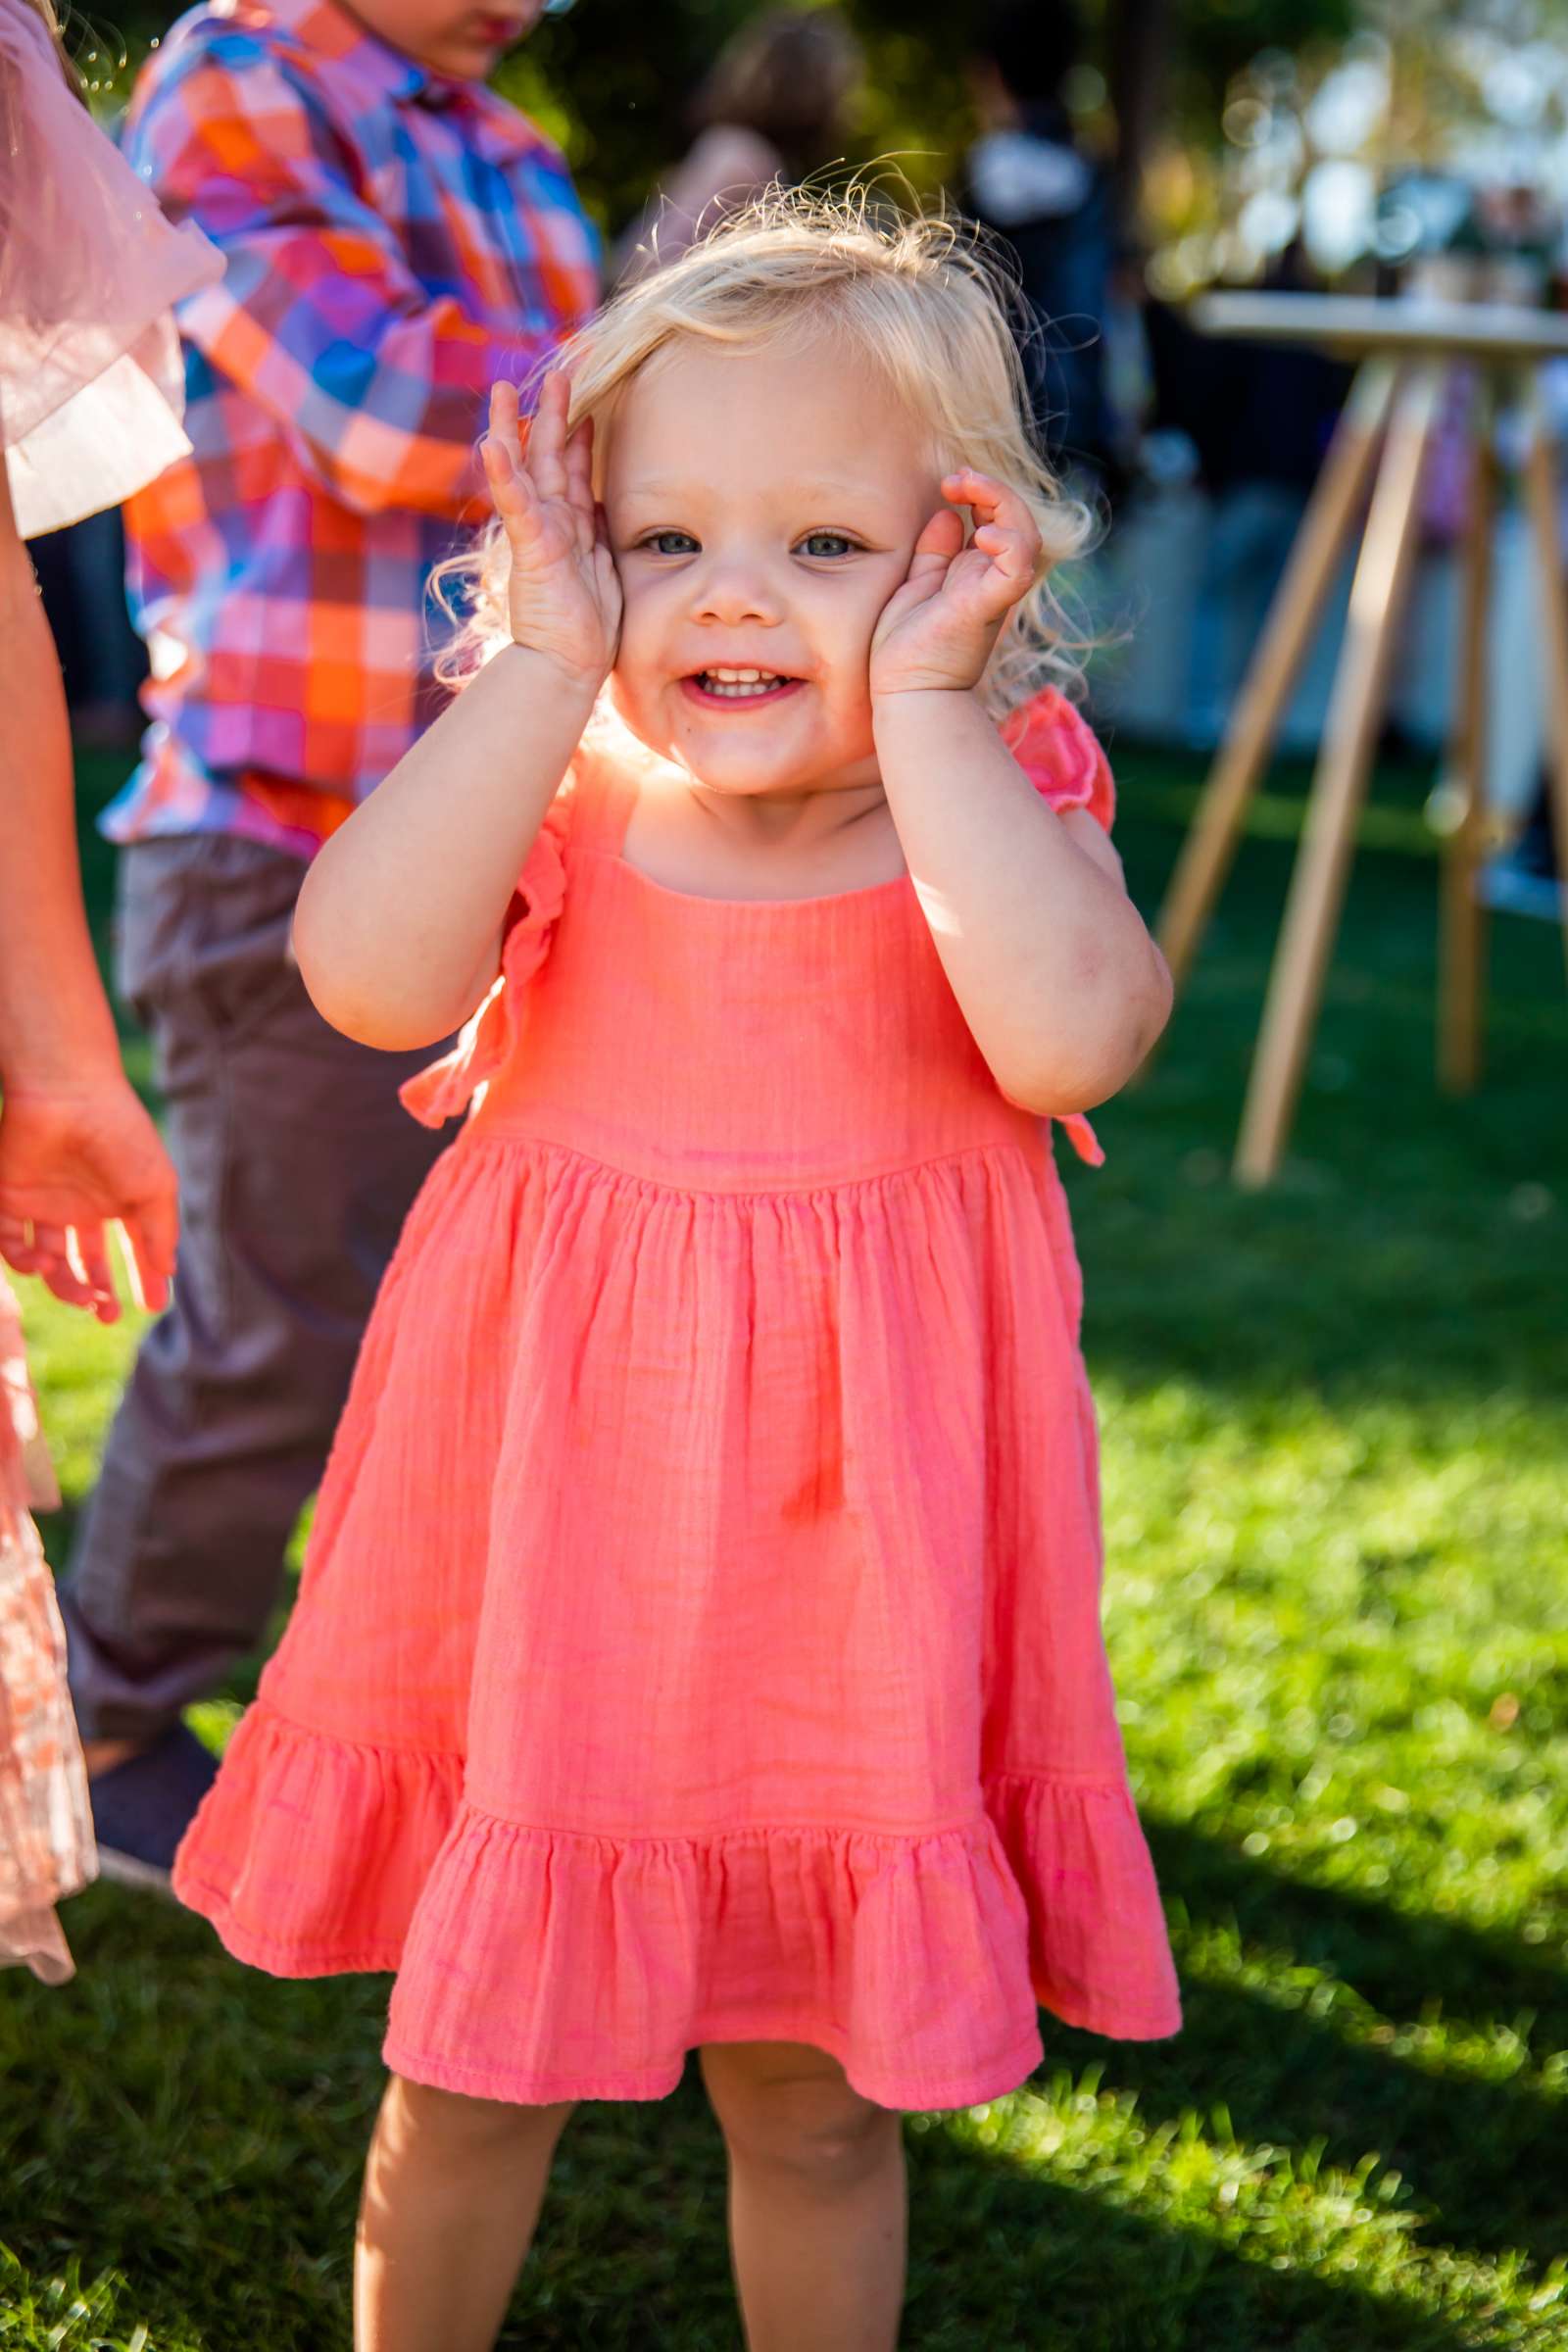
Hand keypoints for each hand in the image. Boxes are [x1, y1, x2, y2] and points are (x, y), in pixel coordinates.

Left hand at [0, 1077, 176, 1322]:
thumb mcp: (156, 1188)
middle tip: (105, 1313)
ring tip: (79, 1293)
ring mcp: (44, 1203)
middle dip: (95, 1294)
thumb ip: (160, 1233)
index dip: (141, 1279)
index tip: (151, 1306)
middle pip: (85, 1265)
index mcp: (118, 1201)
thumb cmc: (121, 1136)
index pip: (129, 1250)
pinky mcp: (10, 1198)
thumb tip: (167, 1274)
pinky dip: (24, 1262)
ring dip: (63, 1286)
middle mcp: (80, 1205)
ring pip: (49, 1262)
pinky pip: (11, 1244)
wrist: (68, 1096)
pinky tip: (43, 1264)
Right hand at [482, 372, 621, 690]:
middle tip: (557, 372)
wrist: (568, 667)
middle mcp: (551, 524)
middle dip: (552, 413)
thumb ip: (598, 534)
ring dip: (515, 428)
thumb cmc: (587, 629)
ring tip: (505, 390)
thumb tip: (602, 504)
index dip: (578, 435)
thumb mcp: (604, 569)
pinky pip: (515, 506)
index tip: (587, 401)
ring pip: (524, 470)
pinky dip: (503, 475)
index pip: (572, 470)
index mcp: (571, 527)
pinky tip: (491, 443)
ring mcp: (537, 534)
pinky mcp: (531, 550)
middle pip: (548, 457)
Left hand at [869, 470, 1041, 699]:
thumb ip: (934, 552)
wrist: (904, 693)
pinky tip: (984, 532)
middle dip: (992, 488)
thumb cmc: (906, 649)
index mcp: (975, 573)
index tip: (950, 482)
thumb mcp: (916, 585)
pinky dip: (1009, 545)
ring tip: (969, 487)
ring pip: (1026, 537)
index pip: (997, 519)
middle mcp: (990, 580)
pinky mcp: (985, 607)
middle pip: (1018, 520)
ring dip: (1003, 502)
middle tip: (957, 477)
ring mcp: (992, 593)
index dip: (982, 492)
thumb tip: (945, 515)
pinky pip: (1014, 570)